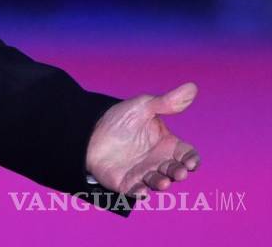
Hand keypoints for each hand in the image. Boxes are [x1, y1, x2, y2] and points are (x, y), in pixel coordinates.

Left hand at [86, 81, 200, 198]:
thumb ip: (166, 102)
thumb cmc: (120, 119)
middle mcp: (159, 162)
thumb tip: (191, 87)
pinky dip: (140, 193)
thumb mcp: (143, 106)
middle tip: (178, 172)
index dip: (192, 160)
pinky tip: (141, 191)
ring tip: (161, 182)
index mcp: (168, 145)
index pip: (187, 155)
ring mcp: (143, 173)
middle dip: (179, 173)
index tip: (190, 161)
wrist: (89, 129)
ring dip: (161, 184)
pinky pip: (136, 191)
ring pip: (158, 183)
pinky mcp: (126, 183)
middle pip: (176, 171)